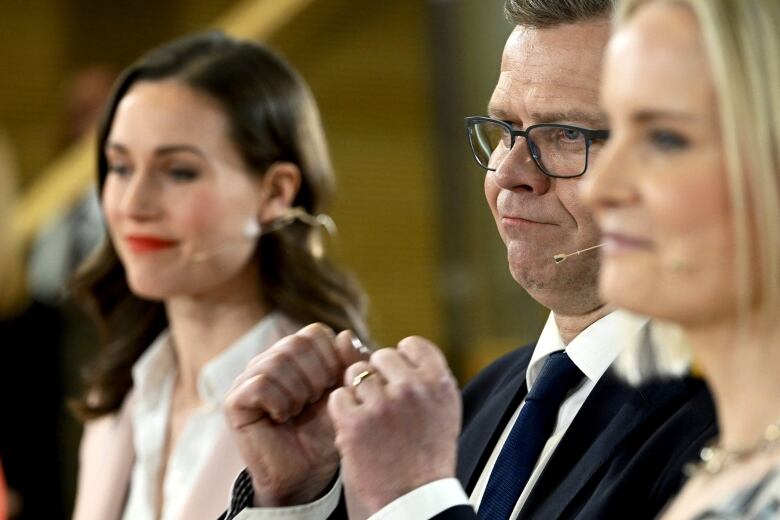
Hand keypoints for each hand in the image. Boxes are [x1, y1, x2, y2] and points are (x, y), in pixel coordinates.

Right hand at [225, 323, 366, 505]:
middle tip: (314, 401)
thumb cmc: (325, 433)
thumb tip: (344, 334)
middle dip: (316, 376)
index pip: (315, 333)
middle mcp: (268, 360)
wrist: (308, 474)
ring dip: (298, 392)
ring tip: (298, 411)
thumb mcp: (346, 395)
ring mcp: (248, 378)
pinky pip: (260, 385)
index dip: (331, 360)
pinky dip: (280, 403)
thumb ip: (351, 364)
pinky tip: (282, 418)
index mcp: (294, 354)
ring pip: (277, 362)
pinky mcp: (234, 401)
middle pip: (296, 343)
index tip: (332, 387)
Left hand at [328, 337, 461, 518]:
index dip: (401, 361)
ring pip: (356, 373)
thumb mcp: (441, 413)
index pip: (412, 345)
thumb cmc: (427, 460)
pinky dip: (342, 414)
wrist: (415, 504)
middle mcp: (413, 388)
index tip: (399, 383)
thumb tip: (400, 346)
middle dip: (376, 377)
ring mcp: (383, 404)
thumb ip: (425, 378)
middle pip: (381, 356)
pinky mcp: (356, 422)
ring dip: (357, 394)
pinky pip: (338, 397)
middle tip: (382, 408)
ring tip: (369, 421)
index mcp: (439, 384)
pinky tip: (355, 431)